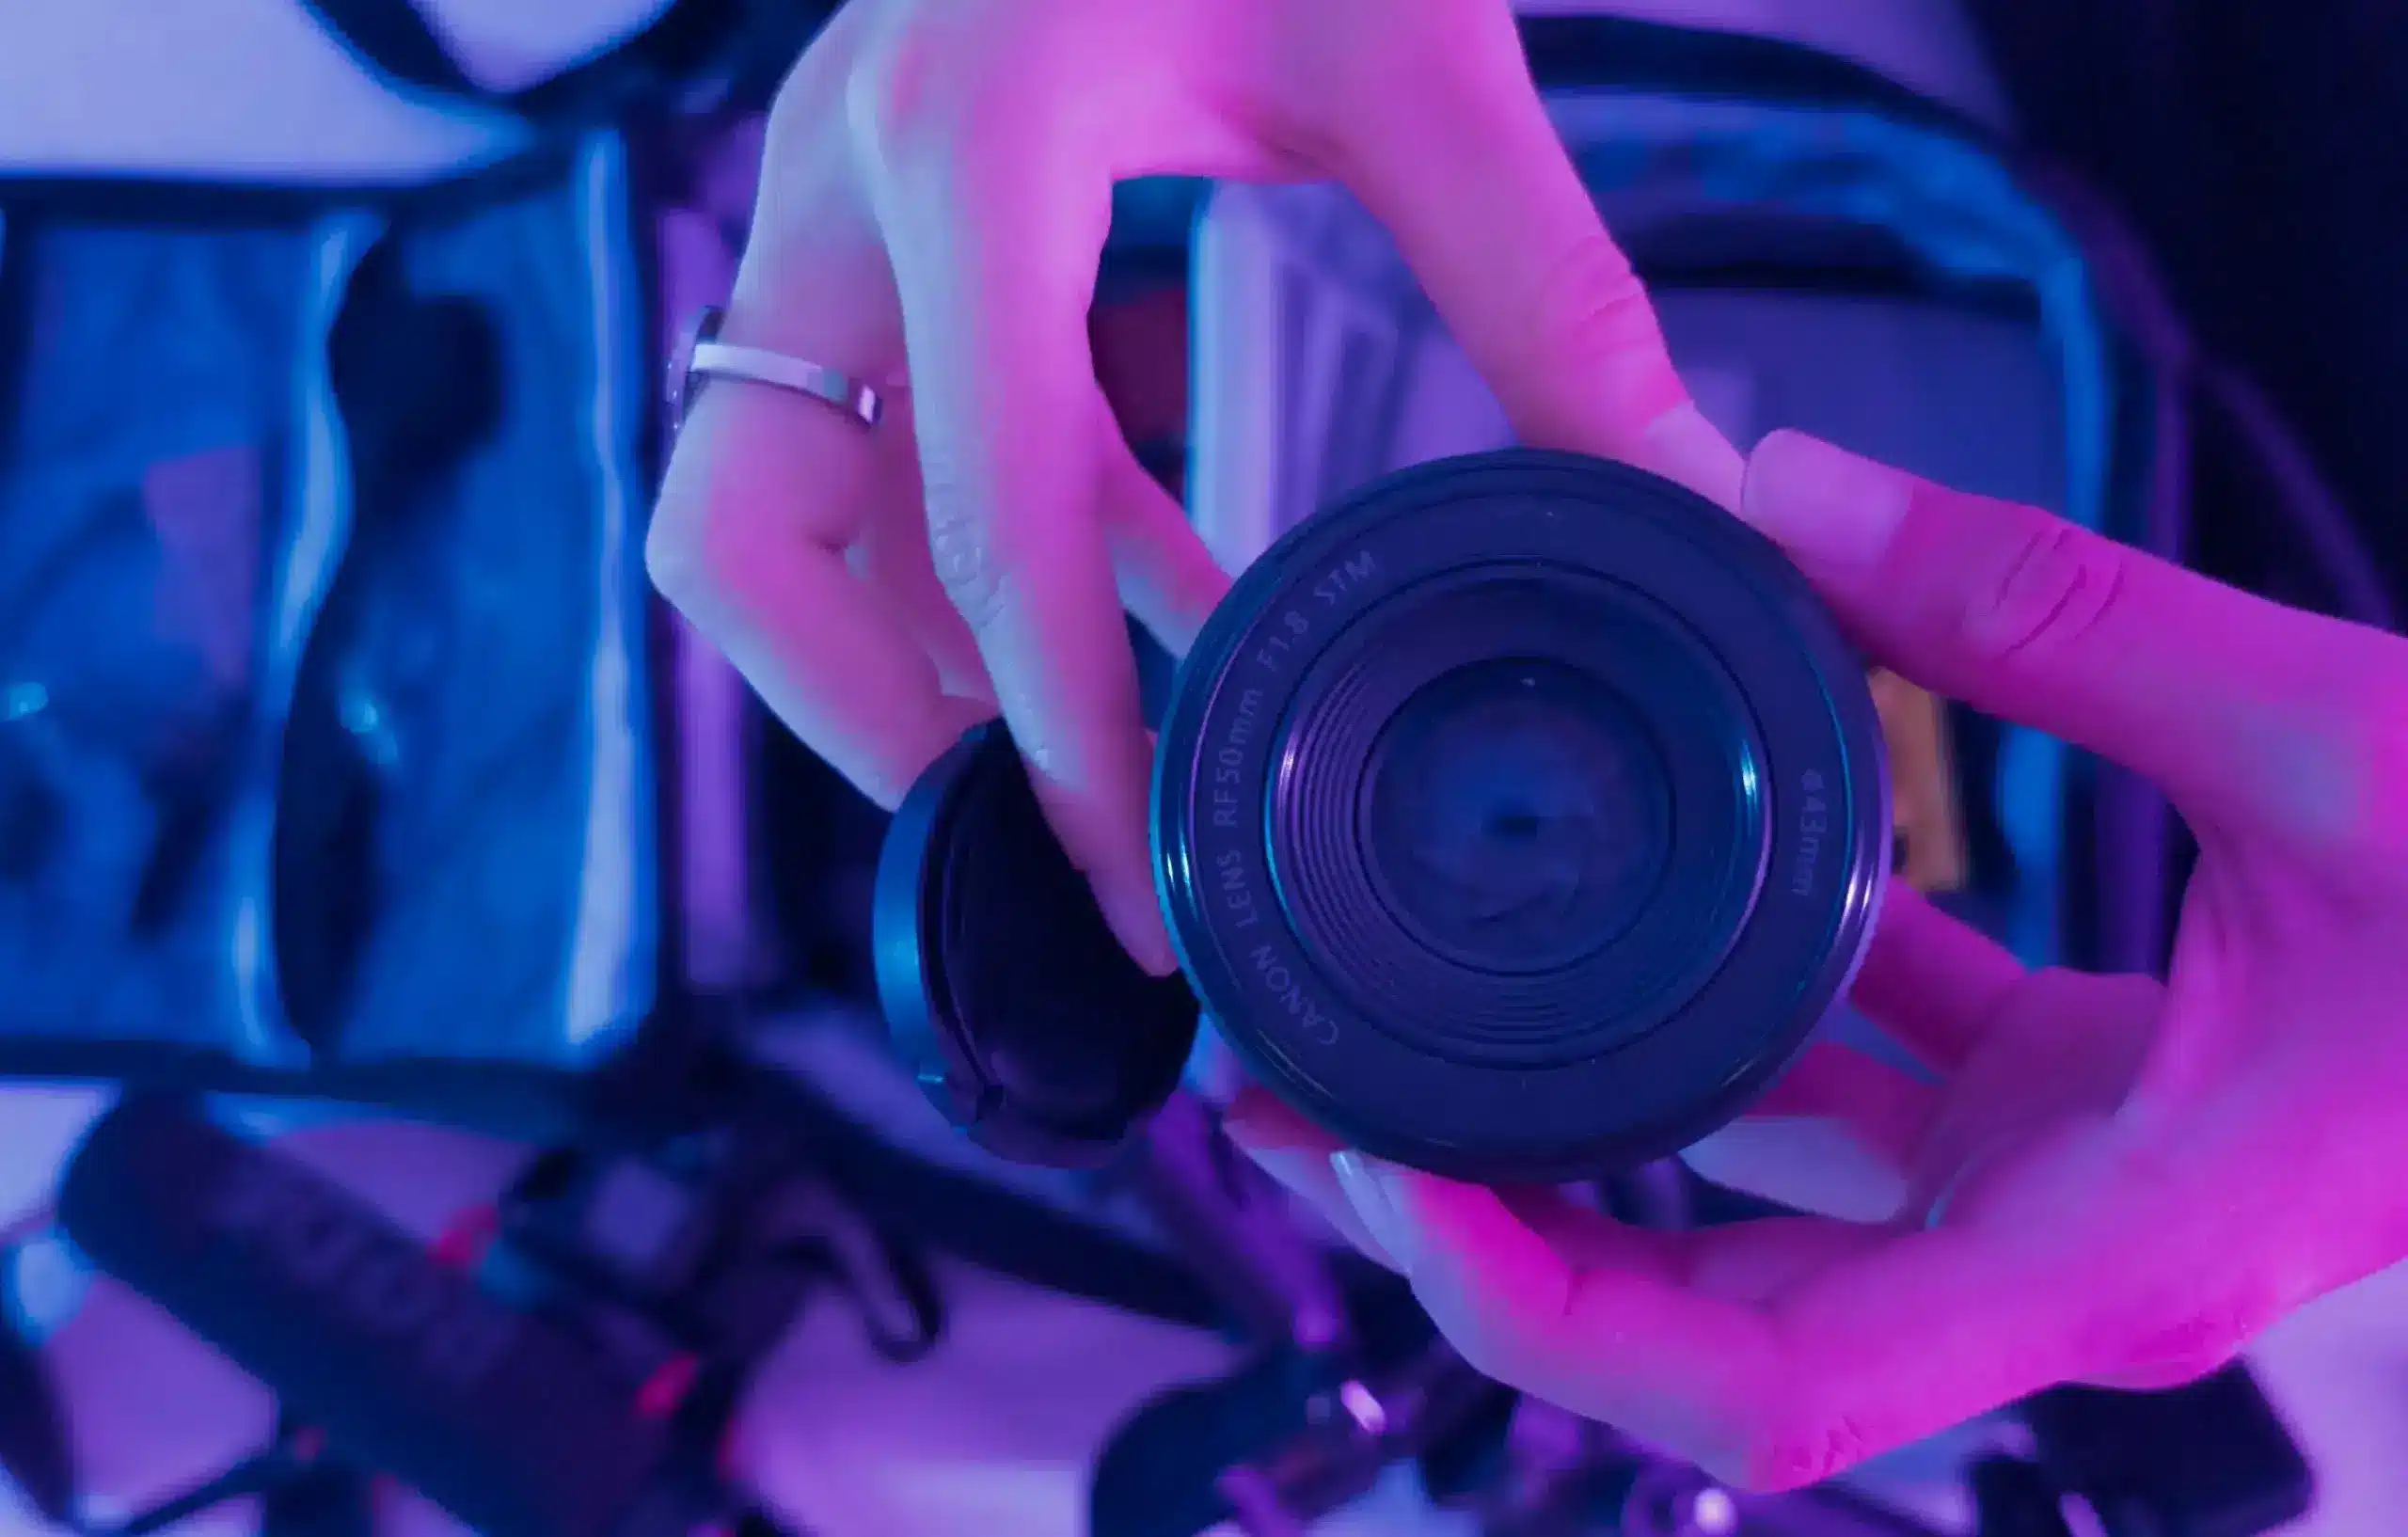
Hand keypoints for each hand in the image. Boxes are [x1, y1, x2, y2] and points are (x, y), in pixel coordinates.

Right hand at [646, 0, 1740, 970]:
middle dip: (865, 726)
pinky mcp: (865, 216)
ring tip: (1101, 772)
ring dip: (904, 659)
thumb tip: (1683, 502)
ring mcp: (827, 202)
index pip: (981, 509)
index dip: (1050, 726)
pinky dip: (982, 556)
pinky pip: (864, 440)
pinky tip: (1147, 620)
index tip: (1135, 881)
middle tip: (1031, 849)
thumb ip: (1542, 285)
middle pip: (743, 540)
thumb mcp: (1417, 49)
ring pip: (761, 505)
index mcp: (976, 146)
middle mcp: (846, 188)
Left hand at [1230, 428, 2407, 1489]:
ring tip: (1396, 1004)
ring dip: (1581, 1113)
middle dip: (1494, 1225)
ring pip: (1759, 1185)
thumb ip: (2056, 616)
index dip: (1553, 1317)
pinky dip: (1737, 1003)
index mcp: (2110, 1246)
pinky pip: (1859, 1073)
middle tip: (1301, 1096)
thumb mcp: (2333, 738)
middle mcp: (2050, 1246)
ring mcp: (2049, 1177)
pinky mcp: (2065, 1092)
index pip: (1767, 1385)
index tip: (1394, 1192)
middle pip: (1705, 1307)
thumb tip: (1790, 490)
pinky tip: (1634, 895)